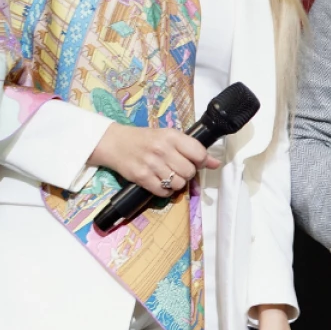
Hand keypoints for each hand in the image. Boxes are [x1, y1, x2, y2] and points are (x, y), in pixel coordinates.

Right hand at [89, 123, 220, 195]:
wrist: (114, 143)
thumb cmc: (145, 139)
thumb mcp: (169, 137)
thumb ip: (192, 149)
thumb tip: (215, 163)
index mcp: (171, 136)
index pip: (199, 154)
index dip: (201, 162)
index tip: (195, 162)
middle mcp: (162, 149)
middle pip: (189, 172)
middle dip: (187, 174)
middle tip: (177, 169)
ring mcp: (151, 164)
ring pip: (178, 184)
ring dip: (176, 183)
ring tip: (167, 175)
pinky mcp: (141, 177)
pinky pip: (163, 193)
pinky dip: (164, 191)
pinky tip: (159, 182)